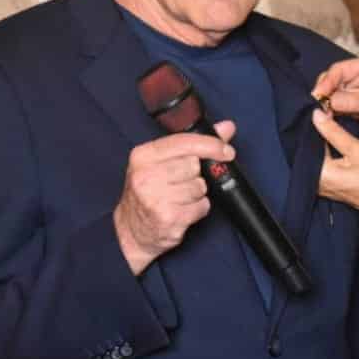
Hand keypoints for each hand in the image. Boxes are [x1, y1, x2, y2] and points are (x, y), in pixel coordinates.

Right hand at [112, 121, 236, 275]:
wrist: (131, 230)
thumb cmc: (149, 193)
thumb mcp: (162, 163)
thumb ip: (194, 144)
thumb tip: (227, 127)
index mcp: (143, 155)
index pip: (184, 142)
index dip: (210, 145)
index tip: (226, 150)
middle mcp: (145, 175)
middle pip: (194, 166)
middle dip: (196, 176)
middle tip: (181, 184)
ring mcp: (154, 197)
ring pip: (199, 187)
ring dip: (197, 195)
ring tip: (180, 199)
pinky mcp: (167, 217)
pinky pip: (201, 207)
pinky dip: (198, 210)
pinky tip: (183, 211)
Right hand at [310, 56, 358, 147]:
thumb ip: (358, 101)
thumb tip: (332, 100)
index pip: (340, 69)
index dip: (327, 81)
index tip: (318, 96)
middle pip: (333, 81)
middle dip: (324, 93)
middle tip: (317, 107)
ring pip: (334, 95)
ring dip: (326, 104)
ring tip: (321, 115)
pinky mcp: (358, 107)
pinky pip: (339, 108)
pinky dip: (332, 113)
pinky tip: (327, 119)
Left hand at [312, 110, 358, 223]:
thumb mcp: (357, 150)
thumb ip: (334, 132)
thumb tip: (317, 116)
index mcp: (319, 174)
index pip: (309, 142)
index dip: (317, 124)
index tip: (324, 110)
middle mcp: (318, 183)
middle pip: (313, 151)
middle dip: (320, 133)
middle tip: (329, 115)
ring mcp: (326, 188)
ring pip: (321, 158)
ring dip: (326, 143)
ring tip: (335, 126)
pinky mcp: (334, 188)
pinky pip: (327, 167)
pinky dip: (332, 154)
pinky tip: (339, 144)